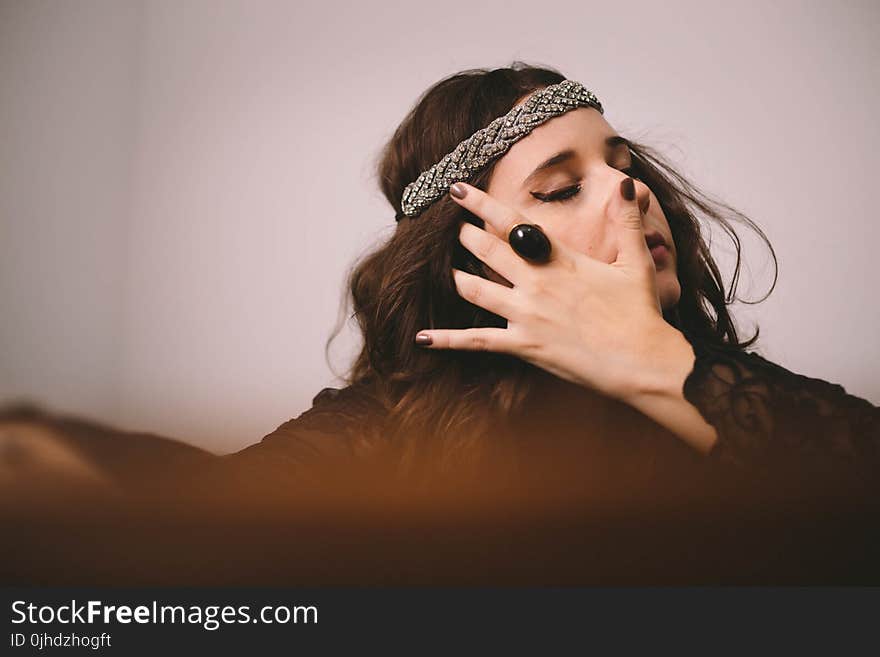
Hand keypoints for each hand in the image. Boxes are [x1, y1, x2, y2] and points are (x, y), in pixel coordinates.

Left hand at [414, 178, 683, 402]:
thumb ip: (626, 220)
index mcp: (559, 259)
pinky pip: (476, 341)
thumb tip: (627, 183)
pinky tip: (422, 338)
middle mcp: (535, 283)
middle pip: (485, 251)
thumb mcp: (636, 262)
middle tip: (451, 227)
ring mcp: (525, 315)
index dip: (480, 204)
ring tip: (443, 268)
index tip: (456, 190)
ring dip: (455, 276)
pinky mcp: (523, 345)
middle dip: (464, 236)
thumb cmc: (640, 313)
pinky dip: (447, 340)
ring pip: (474, 290)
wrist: (641, 362)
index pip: (511, 223)